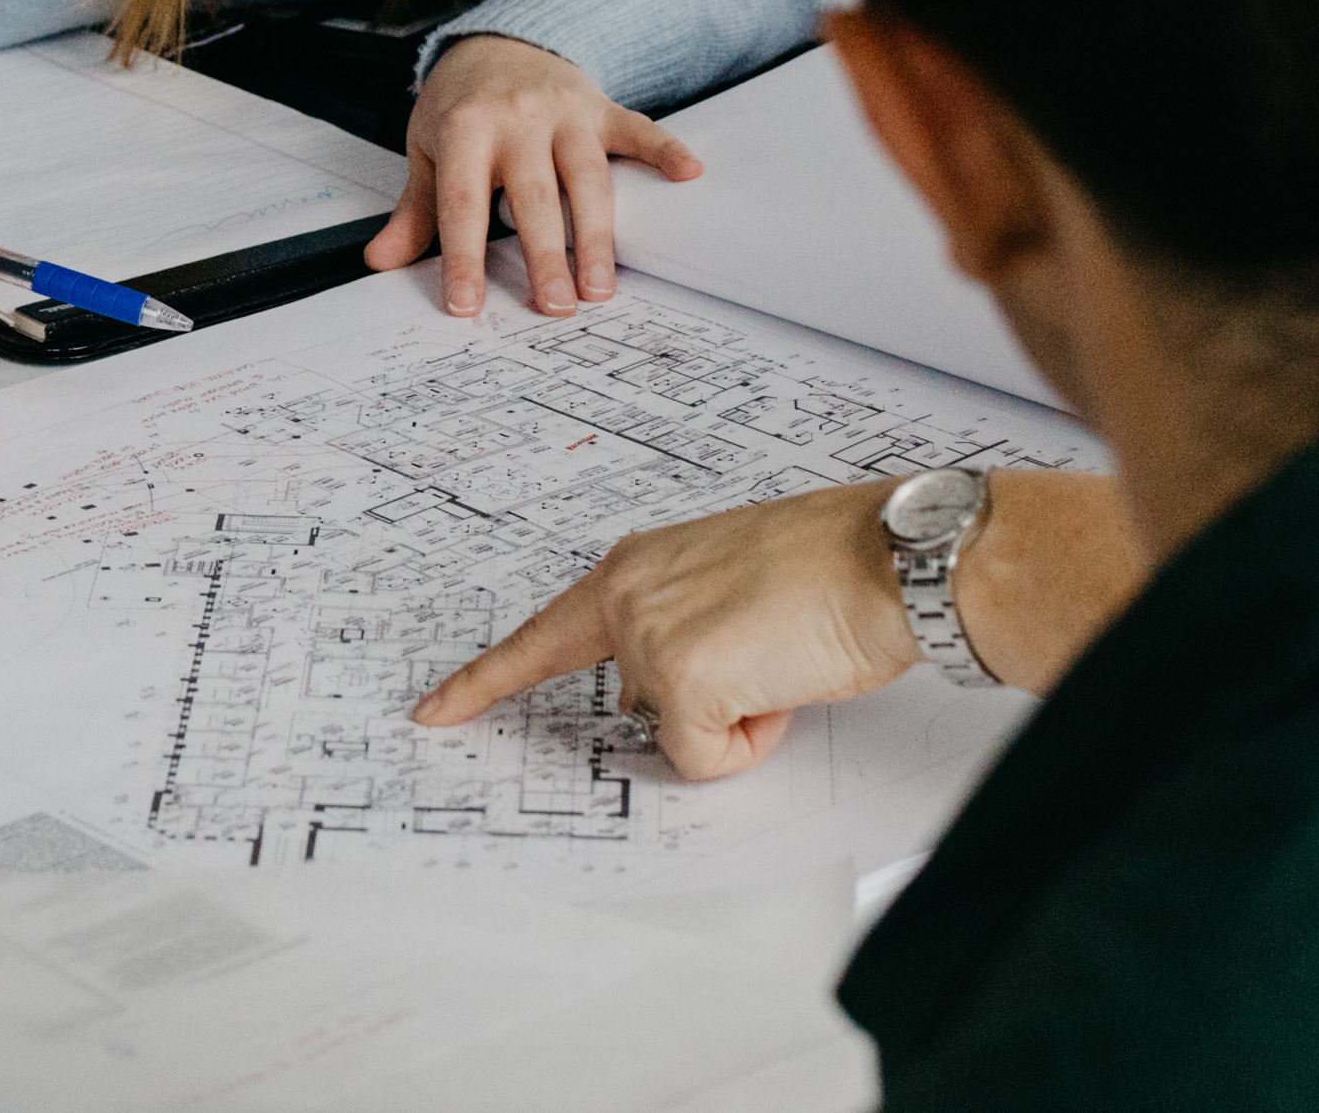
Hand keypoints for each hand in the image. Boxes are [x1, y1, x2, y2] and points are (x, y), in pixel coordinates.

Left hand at [369, 33, 699, 318]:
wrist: (499, 40)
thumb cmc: (461, 106)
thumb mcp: (427, 149)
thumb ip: (414, 209)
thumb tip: (379, 261)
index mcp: (465, 129)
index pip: (462, 202)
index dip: (462, 256)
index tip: (466, 305)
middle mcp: (517, 119)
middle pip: (534, 195)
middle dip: (545, 254)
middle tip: (554, 307)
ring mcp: (565, 112)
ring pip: (587, 177)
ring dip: (597, 235)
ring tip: (600, 287)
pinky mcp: (601, 108)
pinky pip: (637, 129)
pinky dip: (665, 149)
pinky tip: (689, 173)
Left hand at [413, 483, 918, 779]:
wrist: (884, 559)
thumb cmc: (830, 569)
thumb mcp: (727, 589)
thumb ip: (678, 630)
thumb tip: (669, 698)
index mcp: (636, 568)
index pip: (543, 635)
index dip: (485, 680)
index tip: (433, 711)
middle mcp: (626, 595)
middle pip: (637, 703)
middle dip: (705, 707)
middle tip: (767, 662)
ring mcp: (646, 639)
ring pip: (679, 734)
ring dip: (739, 720)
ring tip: (783, 655)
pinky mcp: (681, 680)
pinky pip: (704, 760)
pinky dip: (750, 744)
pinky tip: (782, 683)